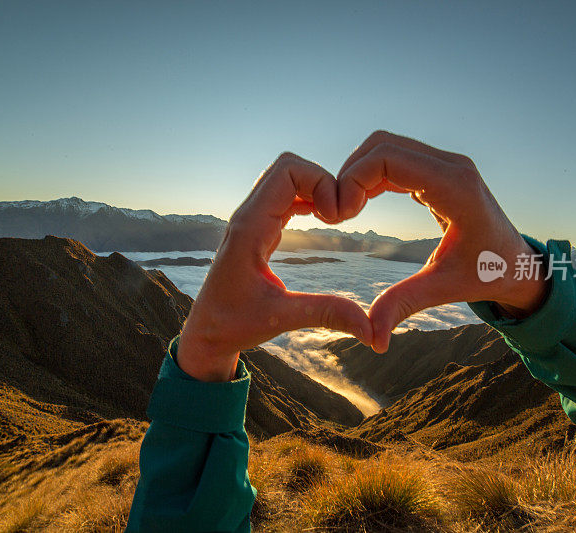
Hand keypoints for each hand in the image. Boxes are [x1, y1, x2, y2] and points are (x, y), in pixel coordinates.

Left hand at [177, 153, 373, 380]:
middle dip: (321, 180)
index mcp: (249, 228)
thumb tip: (369, 327)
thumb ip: (325, 314)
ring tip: (336, 218)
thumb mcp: (281, 319)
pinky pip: (285, 196)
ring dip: (315, 189)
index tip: (337, 218)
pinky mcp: (257, 228)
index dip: (320, 182)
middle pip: (287, 167)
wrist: (206, 332)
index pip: (286, 172)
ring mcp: (251, 219)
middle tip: (341, 216)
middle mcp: (248, 216)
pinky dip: (308, 199)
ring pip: (286, 178)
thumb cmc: (233, 325)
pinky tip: (324, 220)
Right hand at [337, 131, 548, 352]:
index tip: (341, 216)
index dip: (353, 179)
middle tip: (337, 213)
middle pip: (382, 145)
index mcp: (455, 187)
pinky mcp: (439, 171)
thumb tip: (373, 341)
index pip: (388, 158)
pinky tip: (361, 203)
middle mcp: (451, 166)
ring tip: (346, 210)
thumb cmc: (488, 274)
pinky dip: (372, 176)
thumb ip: (404, 305)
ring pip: (386, 147)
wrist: (518, 264)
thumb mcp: (444, 289)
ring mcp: (446, 165)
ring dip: (358, 173)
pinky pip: (396, 159)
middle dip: (350, 173)